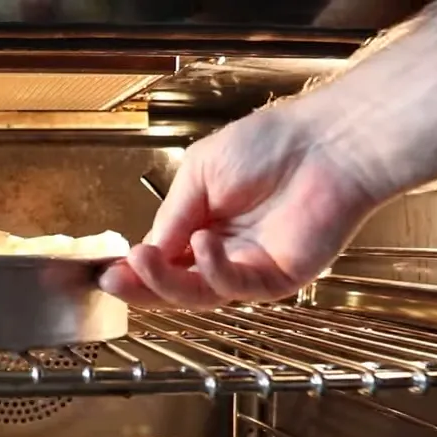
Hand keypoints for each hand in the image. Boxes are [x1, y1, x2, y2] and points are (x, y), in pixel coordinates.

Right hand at [98, 103, 382, 309]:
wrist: (328, 142)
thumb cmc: (274, 144)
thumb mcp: (201, 171)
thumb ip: (172, 213)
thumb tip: (145, 249)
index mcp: (202, 224)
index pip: (161, 259)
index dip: (134, 268)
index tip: (108, 269)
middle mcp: (223, 251)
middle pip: (174, 285)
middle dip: (140, 285)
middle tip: (115, 279)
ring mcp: (248, 268)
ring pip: (197, 293)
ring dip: (165, 281)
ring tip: (143, 260)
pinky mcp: (275, 279)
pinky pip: (233, 285)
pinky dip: (212, 269)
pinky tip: (202, 242)